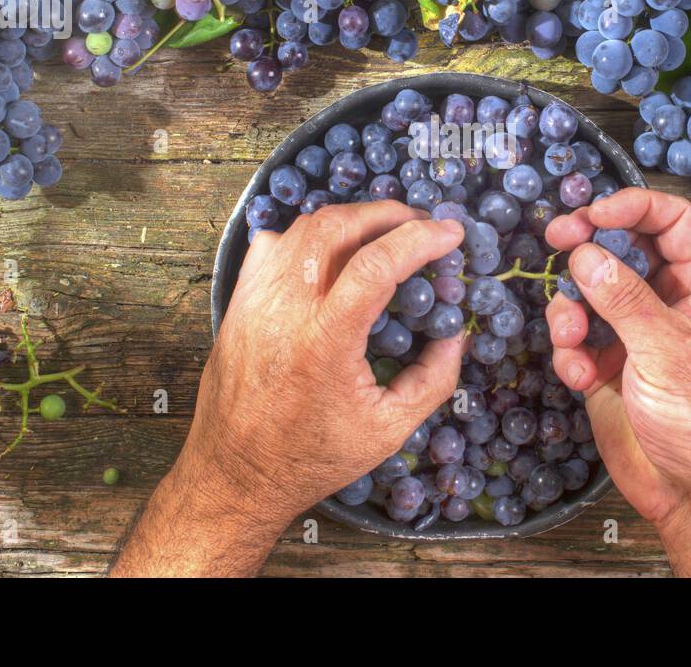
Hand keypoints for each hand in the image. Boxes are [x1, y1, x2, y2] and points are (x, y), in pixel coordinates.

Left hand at [112, 201, 465, 576]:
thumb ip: (433, 379)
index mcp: (324, 341)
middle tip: (420, 224)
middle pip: (338, 227)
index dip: (421, 239)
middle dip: (387, 215)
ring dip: (350, 220)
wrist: (235, 475)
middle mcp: (284, 310)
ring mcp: (255, 300)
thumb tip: (455, 334)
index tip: (451, 234)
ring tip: (382, 234)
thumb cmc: (311, 457)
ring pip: (303, 228)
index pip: (376, 263)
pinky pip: (272, 245)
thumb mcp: (388, 429)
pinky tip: (330, 253)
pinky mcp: (238, 301)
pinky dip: (308, 236)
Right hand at [544, 188, 690, 576]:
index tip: (594, 213)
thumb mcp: (669, 350)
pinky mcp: (607, 364)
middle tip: (557, 239)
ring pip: (591, 291)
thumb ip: (624, 299)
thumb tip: (586, 253)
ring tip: (570, 337)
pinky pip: (577, 336)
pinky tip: (578, 376)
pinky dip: (569, 350)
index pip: (672, 222)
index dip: (634, 207)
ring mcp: (637, 333)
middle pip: (624, 249)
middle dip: (589, 246)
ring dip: (572, 309)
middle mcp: (670, 302)